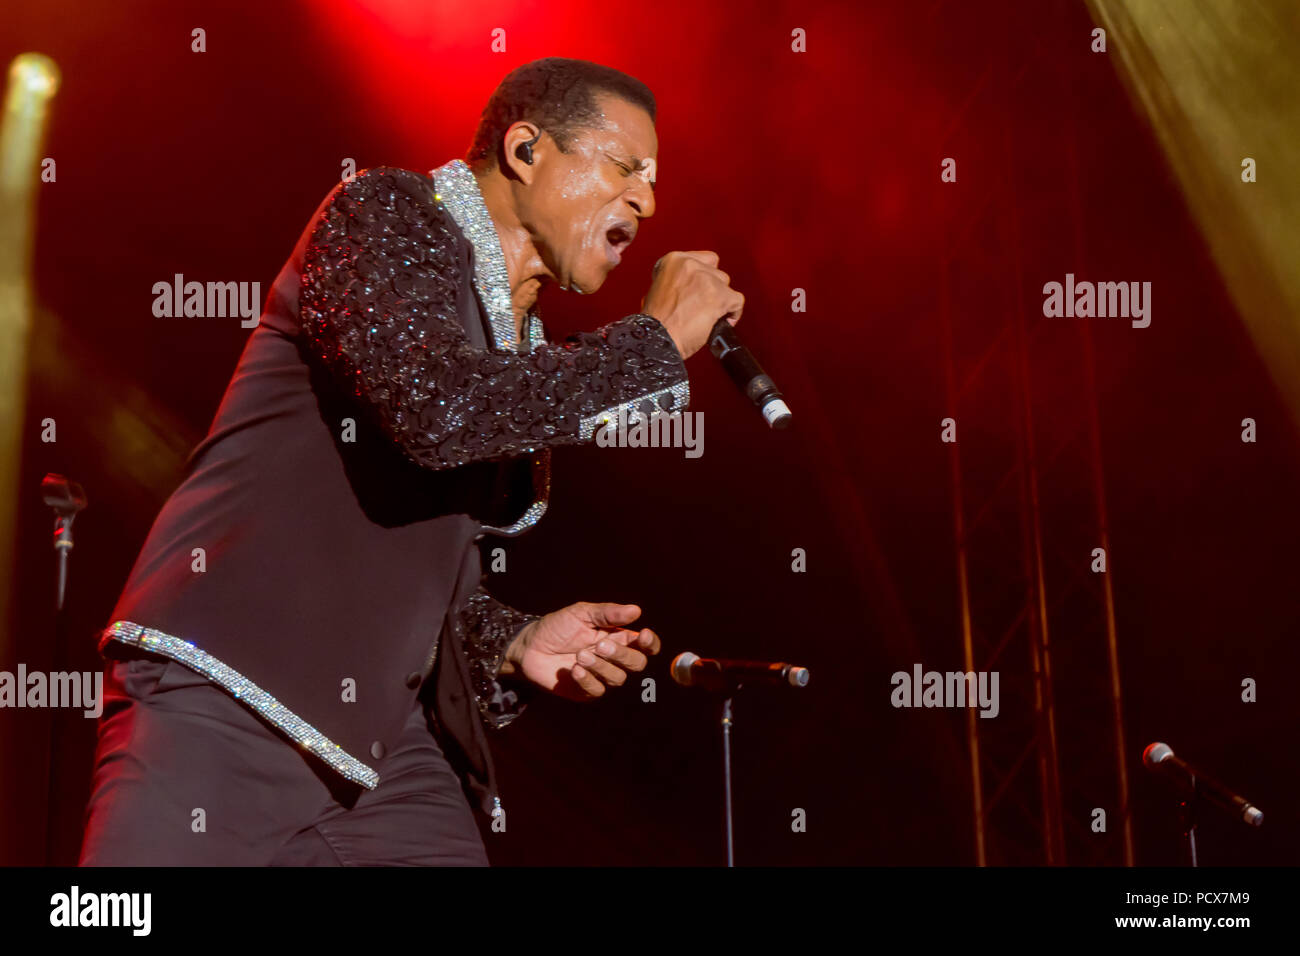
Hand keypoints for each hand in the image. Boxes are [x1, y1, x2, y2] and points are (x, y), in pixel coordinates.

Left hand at [501, 601, 660, 700]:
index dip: (650, 643)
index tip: (643, 635)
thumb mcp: (581, 613)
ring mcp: (601, 677)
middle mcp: (614, 659)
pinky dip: (587, 680)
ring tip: (579, 656)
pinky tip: (574, 670)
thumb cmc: (557, 627)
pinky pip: (597, 691)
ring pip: (618, 679)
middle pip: (637, 664)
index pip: (646, 646)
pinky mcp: (586, 691)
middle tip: (600, 645)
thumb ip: (608, 613)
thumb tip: (636, 611)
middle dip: (622, 655)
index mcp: (618, 637)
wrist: (530, 646)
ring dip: (600, 667)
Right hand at [640, 250, 743, 359]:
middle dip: (712, 289)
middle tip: (703, 305)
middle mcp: (691, 265)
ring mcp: (707, 280)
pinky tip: (723, 321)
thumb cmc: (654, 323)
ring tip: (709, 315)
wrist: (657, 340)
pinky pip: (737, 300)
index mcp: (673, 261)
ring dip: (721, 300)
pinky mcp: (720, 296)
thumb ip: (677, 281)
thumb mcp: (657, 290)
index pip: (703, 259)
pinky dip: (733, 313)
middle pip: (716, 272)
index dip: (703, 276)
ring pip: (726, 285)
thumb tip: (692, 287)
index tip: (700, 288)